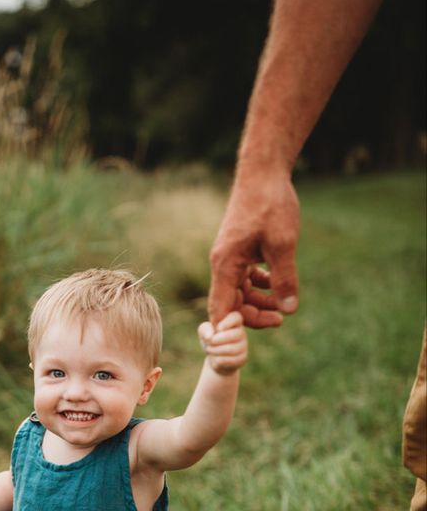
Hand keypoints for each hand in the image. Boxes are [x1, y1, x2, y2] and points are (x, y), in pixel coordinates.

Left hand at [198, 310, 247, 374]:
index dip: (227, 323)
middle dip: (217, 340)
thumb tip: (210, 336)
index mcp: (234, 322)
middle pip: (235, 334)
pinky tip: (215, 359)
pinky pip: (230, 360)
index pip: (236, 317)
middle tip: (209, 342)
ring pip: (231, 349)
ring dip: (215, 350)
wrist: (215, 359)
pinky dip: (218, 360)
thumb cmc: (211, 341)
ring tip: (209, 350)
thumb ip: (205, 329)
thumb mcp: (204, 332)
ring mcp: (243, 346)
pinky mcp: (242, 358)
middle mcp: (241, 332)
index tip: (218, 329)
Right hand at [209, 166, 299, 328]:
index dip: (232, 329)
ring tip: (285, 305)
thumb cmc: (270, 205)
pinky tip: (278, 283)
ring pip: (239, 291)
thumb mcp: (283, 245)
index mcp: (226, 265)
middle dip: (254, 315)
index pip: (221, 310)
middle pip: (231, 304)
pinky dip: (260, 285)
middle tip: (282, 318)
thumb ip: (284, 279)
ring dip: (259, 301)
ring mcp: (230, 257)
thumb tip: (289, 309)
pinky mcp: (239, 250)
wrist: (263, 172)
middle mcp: (223, 264)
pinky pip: (244, 277)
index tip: (251, 338)